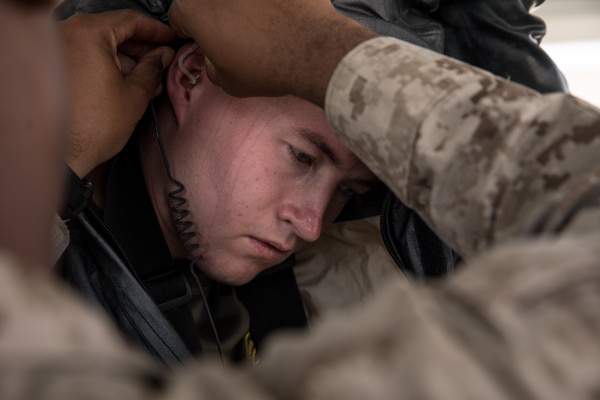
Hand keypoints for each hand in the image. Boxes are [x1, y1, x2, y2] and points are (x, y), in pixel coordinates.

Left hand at [59, 9, 174, 177]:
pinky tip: (126, 85)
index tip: (169, 38)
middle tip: (162, 63)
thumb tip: (162, 55)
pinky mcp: (53, 68)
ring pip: (99, 46)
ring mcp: (57, 51)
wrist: (62, 155)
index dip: (155, 30)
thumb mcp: (135, 95)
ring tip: (148, 81)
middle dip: (141, 49)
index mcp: (88, 34)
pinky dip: (107, 67)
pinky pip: (85, 57)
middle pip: (113, 32)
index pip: (129, 20)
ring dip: (125, 61)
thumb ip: (153, 68)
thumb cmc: (94, 126)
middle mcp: (67, 35)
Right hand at [167, 0, 376, 105]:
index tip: (201, 38)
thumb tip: (215, 60)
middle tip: (233, 33)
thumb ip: (212, 66)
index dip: (189, 29)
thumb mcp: (227, 82)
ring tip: (261, 24)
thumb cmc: (267, 67)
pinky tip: (279, 15)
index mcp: (194, 8)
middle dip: (216, 14)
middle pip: (207, 1)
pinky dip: (270, 5)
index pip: (178, 15)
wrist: (311, 51)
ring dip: (243, 8)